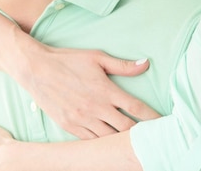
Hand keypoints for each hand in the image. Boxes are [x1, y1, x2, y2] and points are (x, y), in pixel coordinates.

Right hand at [17, 43, 159, 138]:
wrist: (36, 69)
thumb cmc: (67, 60)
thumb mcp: (96, 57)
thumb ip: (122, 65)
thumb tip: (145, 64)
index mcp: (106, 91)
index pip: (138, 109)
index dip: (154, 118)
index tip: (164, 123)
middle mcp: (96, 108)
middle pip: (127, 129)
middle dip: (140, 134)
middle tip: (151, 137)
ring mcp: (83, 120)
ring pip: (109, 139)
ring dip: (121, 140)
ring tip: (132, 142)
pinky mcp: (70, 126)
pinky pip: (91, 141)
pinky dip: (102, 142)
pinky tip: (108, 141)